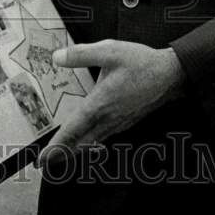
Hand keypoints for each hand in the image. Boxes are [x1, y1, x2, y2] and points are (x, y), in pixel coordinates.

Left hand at [35, 40, 186, 167]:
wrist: (171, 75)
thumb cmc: (141, 63)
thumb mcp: (109, 51)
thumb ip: (81, 54)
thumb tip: (57, 58)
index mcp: (100, 104)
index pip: (73, 130)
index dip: (56, 146)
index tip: (42, 159)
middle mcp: (108, 119)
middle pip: (80, 144)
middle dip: (61, 155)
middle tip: (45, 163)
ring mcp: (118, 123)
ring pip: (92, 143)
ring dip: (75, 150)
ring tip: (60, 154)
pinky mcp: (125, 122)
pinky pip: (103, 138)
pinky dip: (90, 144)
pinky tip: (86, 141)